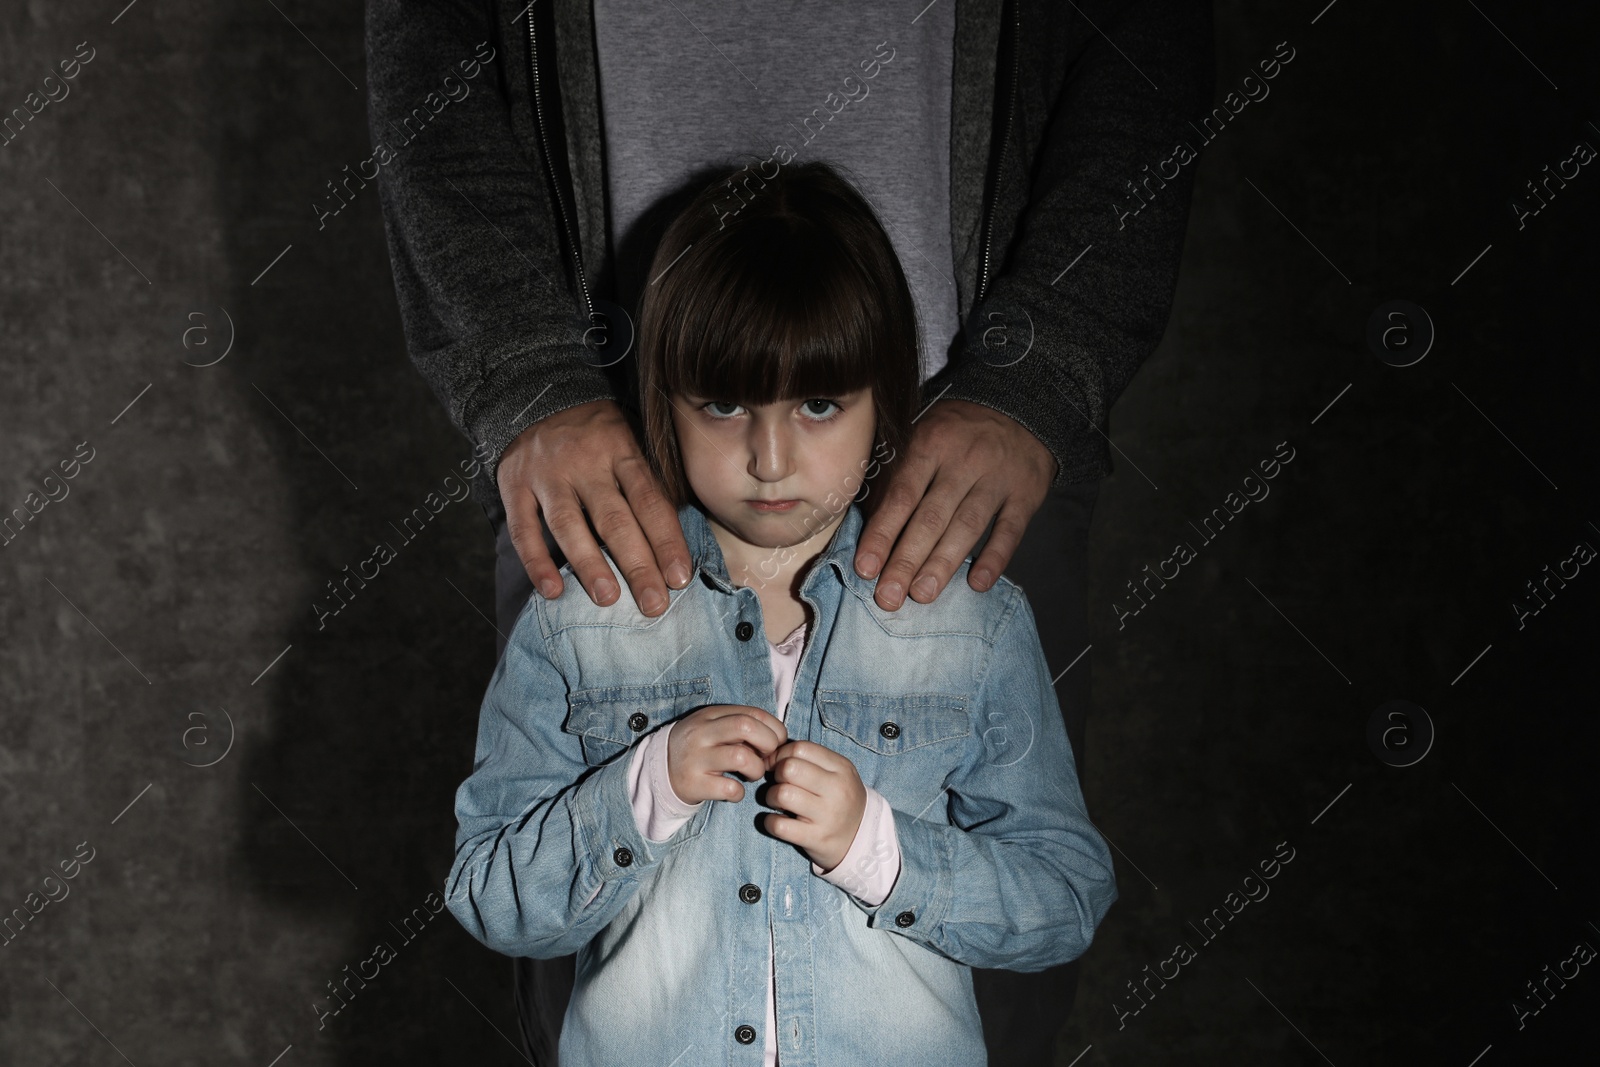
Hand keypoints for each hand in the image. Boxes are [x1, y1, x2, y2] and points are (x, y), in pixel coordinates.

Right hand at [496, 399, 692, 616]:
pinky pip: (524, 528)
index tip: (679, 578)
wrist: (533, 396)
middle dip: (637, 564)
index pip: (650, 501)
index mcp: (622, 451)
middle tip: (653, 604)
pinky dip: (536, 561)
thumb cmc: (595, 433)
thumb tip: (675, 542)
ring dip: (589, 564)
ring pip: (569, 524)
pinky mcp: (514, 484)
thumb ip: (646, 483)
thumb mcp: (628, 440)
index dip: (665, 541)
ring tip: (608, 599)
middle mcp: (586, 462)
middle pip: (614, 519)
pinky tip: (552, 590)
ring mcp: (548, 474)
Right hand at [666, 705, 788, 803]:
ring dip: (756, 769)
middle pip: (746, 726)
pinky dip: (739, 792)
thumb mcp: (714, 728)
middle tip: (768, 758)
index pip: (752, 713)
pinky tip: (735, 790)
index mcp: (711, 715)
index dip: (773, 728)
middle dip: (768, 743)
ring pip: (741, 757)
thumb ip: (741, 727)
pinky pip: (729, 788)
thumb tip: (777, 738)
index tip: (777, 742)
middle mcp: (701, 733)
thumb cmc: (699, 749)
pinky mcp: (693, 784)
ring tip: (751, 774)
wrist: (659, 772)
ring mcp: (696, 758)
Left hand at [760, 740, 866, 872]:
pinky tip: (777, 821)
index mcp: (841, 768)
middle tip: (779, 783)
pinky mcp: (817, 838)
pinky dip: (770, 822)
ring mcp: (827, 815)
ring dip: (771, 797)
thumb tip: (771, 755)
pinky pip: (780, 825)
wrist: (862, 835)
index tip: (776, 764)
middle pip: (790, 768)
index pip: (801, 748)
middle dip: (776, 774)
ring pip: (782, 794)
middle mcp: (836, 790)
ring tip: (778, 802)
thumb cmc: (840, 798)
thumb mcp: (837, 773)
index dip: (780, 754)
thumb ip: (810, 760)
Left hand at [855, 399, 1056, 609]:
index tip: (865, 569)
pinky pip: (1010, 530)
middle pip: (931, 517)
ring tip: (922, 595)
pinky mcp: (1026, 493)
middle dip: (907, 560)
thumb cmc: (955, 433)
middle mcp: (963, 460)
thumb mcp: (922, 435)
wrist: (1019, 408)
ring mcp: (997, 477)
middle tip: (889, 597)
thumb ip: (895, 474)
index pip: (901, 496)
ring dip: (943, 564)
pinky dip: (995, 558)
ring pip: (967, 526)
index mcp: (929, 443)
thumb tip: (866, 525)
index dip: (882, 534)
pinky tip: (977, 583)